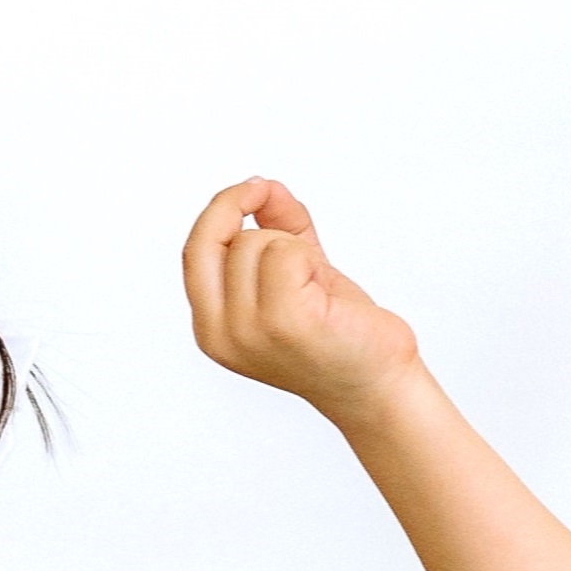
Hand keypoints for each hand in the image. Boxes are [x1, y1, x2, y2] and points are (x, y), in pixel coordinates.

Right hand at [179, 177, 419, 416]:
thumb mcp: (293, 273)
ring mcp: (249, 330)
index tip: (254, 189)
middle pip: (225, 240)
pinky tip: (325, 291)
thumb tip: (264, 187)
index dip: (221, 210)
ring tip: (316, 291)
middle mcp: (220, 335)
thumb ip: (275, 227)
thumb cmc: (336, 334)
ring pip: (258, 242)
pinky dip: (312, 261)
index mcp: (211, 328)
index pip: (195, 250)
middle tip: (304, 258)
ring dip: (297, 253)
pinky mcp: (285, 321)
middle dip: (269, 235)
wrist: (375, 384)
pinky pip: (287, 252)